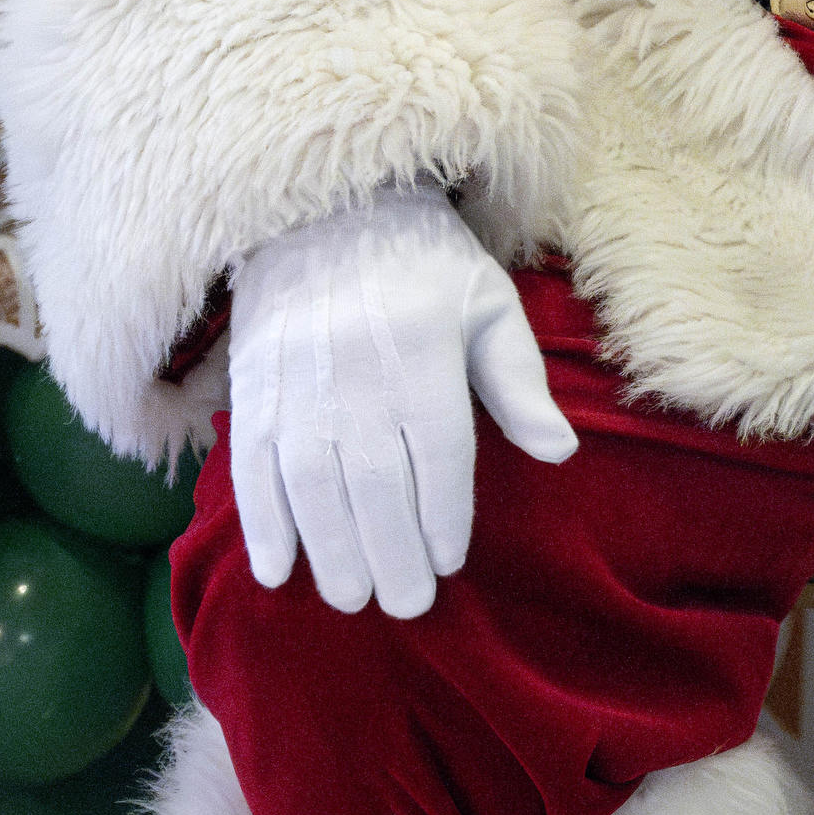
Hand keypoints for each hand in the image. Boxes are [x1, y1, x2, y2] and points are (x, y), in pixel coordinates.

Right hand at [225, 183, 578, 617]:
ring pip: (312, 483)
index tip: (450, 562)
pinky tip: (278, 570)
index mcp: (424, 347)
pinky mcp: (253, 386)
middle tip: (406, 606)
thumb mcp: (489, 304)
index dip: (443, 513)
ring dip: (331, 550)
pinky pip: (253, 467)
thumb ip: (519, 383)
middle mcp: (358, 367)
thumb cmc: (426, 263)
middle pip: (375, 479)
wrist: (326, 209)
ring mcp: (298, 380)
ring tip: (353, 599)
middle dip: (391, 551)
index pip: (437, 449)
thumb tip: (560, 452)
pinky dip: (262, 523)